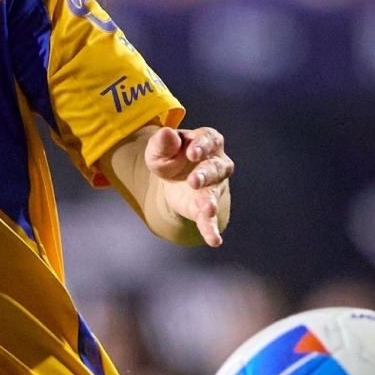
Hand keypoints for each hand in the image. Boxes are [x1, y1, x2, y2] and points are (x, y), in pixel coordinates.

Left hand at [142, 125, 232, 246]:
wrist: (171, 177)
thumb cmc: (170, 156)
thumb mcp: (159, 149)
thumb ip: (162, 142)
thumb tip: (166, 133)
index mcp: (206, 142)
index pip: (209, 140)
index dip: (202, 146)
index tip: (192, 153)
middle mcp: (216, 164)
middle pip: (215, 168)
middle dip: (205, 174)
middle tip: (194, 181)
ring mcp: (214, 187)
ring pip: (214, 193)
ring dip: (210, 201)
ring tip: (208, 210)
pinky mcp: (205, 208)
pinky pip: (211, 220)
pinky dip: (211, 230)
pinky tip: (214, 240)